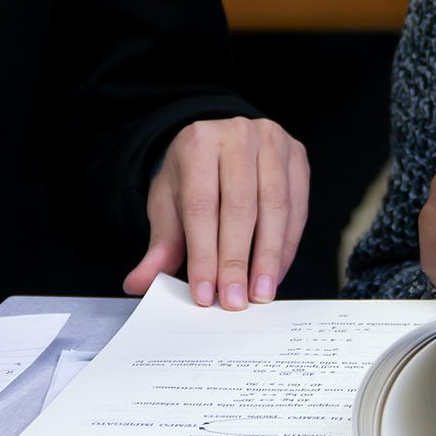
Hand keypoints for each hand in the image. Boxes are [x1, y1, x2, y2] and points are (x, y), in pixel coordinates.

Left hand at [123, 118, 309, 309]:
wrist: (220, 147)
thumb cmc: (194, 179)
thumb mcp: (169, 206)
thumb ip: (160, 246)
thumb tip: (137, 283)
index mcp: (198, 142)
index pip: (201, 206)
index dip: (204, 254)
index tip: (206, 293)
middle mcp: (238, 135)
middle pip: (240, 207)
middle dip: (236, 261)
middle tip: (234, 301)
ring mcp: (273, 143)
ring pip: (275, 208)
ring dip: (268, 258)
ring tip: (260, 294)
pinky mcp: (298, 158)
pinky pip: (297, 209)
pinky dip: (286, 247)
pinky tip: (275, 273)